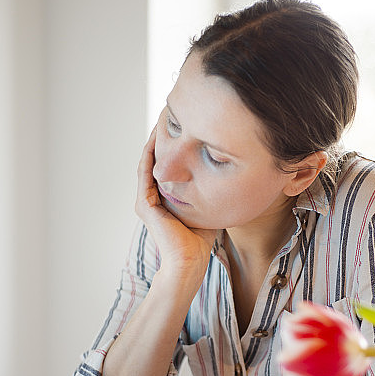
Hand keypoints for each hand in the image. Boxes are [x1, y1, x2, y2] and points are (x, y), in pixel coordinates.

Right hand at [135, 128, 215, 272]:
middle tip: (170, 114)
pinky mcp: (145, 204)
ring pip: (148, 161)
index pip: (166, 165)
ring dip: (154, 139)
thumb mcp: (207, 204)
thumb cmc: (202, 238)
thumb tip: (230, 170)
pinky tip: (157, 136)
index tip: (184, 126)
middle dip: (163, 137)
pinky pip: (145, 171)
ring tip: (163, 118)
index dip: (173, 144)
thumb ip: (210, 188)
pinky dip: (150, 153)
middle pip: (156, 159)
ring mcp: (145, 200)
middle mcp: (151, 197)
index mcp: (163, 197)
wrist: (190, 261)